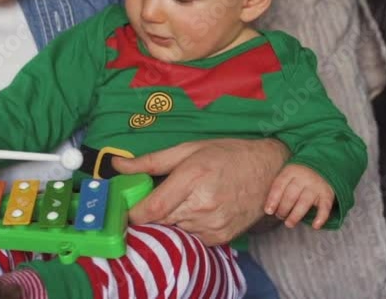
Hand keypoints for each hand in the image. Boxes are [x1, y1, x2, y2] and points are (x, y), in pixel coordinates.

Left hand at [112, 138, 288, 245]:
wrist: (268, 171)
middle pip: (159, 221)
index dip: (133, 213)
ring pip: (173, 231)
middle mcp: (202, 205)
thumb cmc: (227, 154)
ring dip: (170, 220)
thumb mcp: (188, 149)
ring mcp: (213, 224)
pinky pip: (190, 238)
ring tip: (182, 200)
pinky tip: (196, 210)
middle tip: (153, 198)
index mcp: (193, 178)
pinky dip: (186, 227)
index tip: (125, 208)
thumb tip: (117, 165)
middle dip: (150, 213)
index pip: (152, 209)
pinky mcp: (220, 237)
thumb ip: (150, 161)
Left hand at [264, 164, 334, 228]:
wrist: (324, 165)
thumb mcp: (289, 173)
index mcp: (291, 171)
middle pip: (290, 195)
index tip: (268, 211)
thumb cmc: (299, 175)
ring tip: (289, 224)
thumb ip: (279, 186)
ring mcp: (316, 186)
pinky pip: (325, 207)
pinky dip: (321, 218)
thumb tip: (268, 207)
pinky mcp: (327, 194)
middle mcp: (304, 177)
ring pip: (304, 203)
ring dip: (295, 216)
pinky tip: (315, 226)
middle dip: (283, 209)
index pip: (279, 185)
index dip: (272, 199)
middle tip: (280, 216)